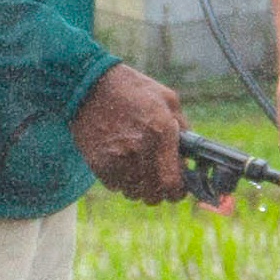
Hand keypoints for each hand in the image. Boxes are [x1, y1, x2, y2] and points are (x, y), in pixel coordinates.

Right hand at [71, 63, 189, 203]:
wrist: (89, 84)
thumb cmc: (132, 90)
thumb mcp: (167, 99)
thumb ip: (183, 128)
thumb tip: (190, 156)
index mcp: (161, 131)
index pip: (172, 183)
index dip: (177, 192)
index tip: (178, 189)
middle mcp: (139, 148)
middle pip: (153, 195)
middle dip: (159, 192)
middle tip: (158, 181)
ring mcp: (116, 158)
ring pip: (133, 193)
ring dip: (139, 187)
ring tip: (138, 169)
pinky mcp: (98, 163)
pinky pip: (115, 186)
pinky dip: (120, 180)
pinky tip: (121, 162)